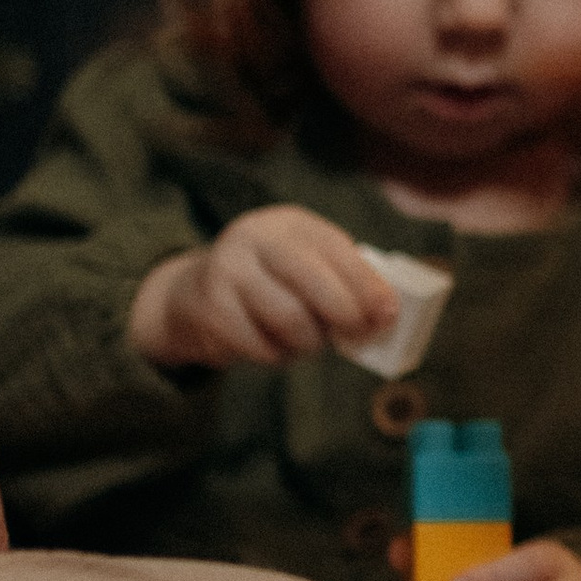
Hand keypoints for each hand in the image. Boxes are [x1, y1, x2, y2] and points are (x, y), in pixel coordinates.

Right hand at [128, 206, 398, 369]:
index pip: (336, 249)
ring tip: (312, 343)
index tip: (388, 314)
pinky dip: (279, 356)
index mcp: (289, 224)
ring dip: (311, 343)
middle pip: (312, 282)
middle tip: (358, 336)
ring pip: (289, 320)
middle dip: (345, 315)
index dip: (366, 285)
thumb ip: (343, 281)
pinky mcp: (210, 309)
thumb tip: (386, 314)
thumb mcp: (306, 265)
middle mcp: (254, 238)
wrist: (192, 292)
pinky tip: (279, 348)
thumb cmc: (271, 281)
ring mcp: (227, 271)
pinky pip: (260, 346)